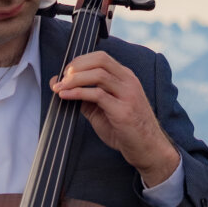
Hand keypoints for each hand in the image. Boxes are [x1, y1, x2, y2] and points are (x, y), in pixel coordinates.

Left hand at [50, 51, 180, 186]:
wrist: (148, 148)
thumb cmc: (126, 130)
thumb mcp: (103, 109)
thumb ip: (86, 97)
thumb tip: (61, 85)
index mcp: (125, 78)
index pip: (101, 58)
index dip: (80, 61)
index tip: (65, 72)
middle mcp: (129, 82)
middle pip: (100, 60)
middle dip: (76, 66)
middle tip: (62, 78)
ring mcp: (128, 95)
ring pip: (98, 75)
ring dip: (74, 80)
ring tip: (59, 88)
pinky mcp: (123, 111)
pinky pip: (98, 95)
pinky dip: (78, 93)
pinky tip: (66, 96)